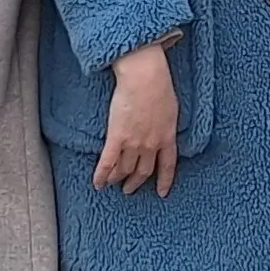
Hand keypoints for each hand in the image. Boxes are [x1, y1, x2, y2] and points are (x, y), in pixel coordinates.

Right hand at [94, 42, 178, 196]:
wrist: (145, 77)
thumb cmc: (160, 85)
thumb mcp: (171, 108)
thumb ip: (167, 123)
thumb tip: (164, 127)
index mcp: (167, 137)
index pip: (167, 166)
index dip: (164, 181)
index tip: (161, 193)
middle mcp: (151, 145)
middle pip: (143, 171)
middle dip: (135, 182)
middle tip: (129, 189)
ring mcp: (133, 143)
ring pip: (125, 169)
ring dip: (117, 178)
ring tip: (112, 183)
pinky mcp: (116, 137)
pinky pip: (108, 161)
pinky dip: (102, 175)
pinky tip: (98, 184)